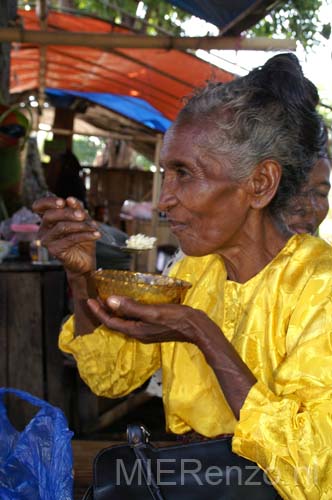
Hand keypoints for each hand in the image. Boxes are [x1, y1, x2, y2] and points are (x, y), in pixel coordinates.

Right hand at [32, 196, 100, 273]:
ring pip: (61, 227)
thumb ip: (77, 209)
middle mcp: (43, 229)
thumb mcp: (82, 220)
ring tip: (94, 226)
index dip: (48, 201)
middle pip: (50, 215)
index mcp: (48, 219)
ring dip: (80, 225)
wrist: (85, 260)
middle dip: (68, 213)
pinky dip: (86, 235)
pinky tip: (96, 234)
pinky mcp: (54, 250)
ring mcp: (47, 240)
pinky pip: (70, 239)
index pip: (38, 206)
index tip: (63, 202)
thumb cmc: (82, 239)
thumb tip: (70, 199)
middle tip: (82, 215)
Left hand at [87, 295, 216, 344]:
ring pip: (124, 322)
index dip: (99, 311)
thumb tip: (110, 301)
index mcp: (135, 330)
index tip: (89, 300)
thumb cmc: (176, 319)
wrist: (196, 328)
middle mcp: (138, 333)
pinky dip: (126, 312)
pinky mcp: (153, 328)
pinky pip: (133, 320)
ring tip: (107, 300)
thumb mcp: (152, 312)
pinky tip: (129, 304)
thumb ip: (131, 307)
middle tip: (94, 299)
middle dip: (103, 312)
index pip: (110, 322)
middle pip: (115, 323)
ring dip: (114, 311)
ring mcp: (146, 332)